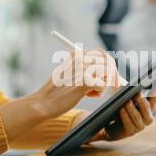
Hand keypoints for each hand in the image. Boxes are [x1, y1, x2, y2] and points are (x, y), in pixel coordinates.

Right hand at [0, 49, 121, 140]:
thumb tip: (106, 68)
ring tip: (89, 92)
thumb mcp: (68, 73)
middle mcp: (80, 58)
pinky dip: (98, 93)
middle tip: (110, 86)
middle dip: (112, 75)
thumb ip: (83, 68)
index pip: (101, 52)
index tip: (111, 75)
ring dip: (103, 86)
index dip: (109, 63)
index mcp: (75, 54)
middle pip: (108, 61)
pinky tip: (86, 96)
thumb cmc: (56, 91)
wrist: (43, 103)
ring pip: (107, 74)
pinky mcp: (84, 81)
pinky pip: (102, 85)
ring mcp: (82, 69)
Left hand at [85, 77, 155, 141]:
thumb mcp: (123, 96)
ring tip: (126, 102)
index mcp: (147, 107)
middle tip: (137, 93)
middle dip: (143, 101)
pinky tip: (121, 110)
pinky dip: (126, 117)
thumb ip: (129, 89)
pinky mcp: (129, 132)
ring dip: (132, 109)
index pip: (154, 96)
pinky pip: (129, 125)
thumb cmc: (117, 108)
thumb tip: (129, 77)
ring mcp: (139, 126)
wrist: (107, 125)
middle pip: (149, 109)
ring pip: (138, 118)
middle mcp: (146, 117)